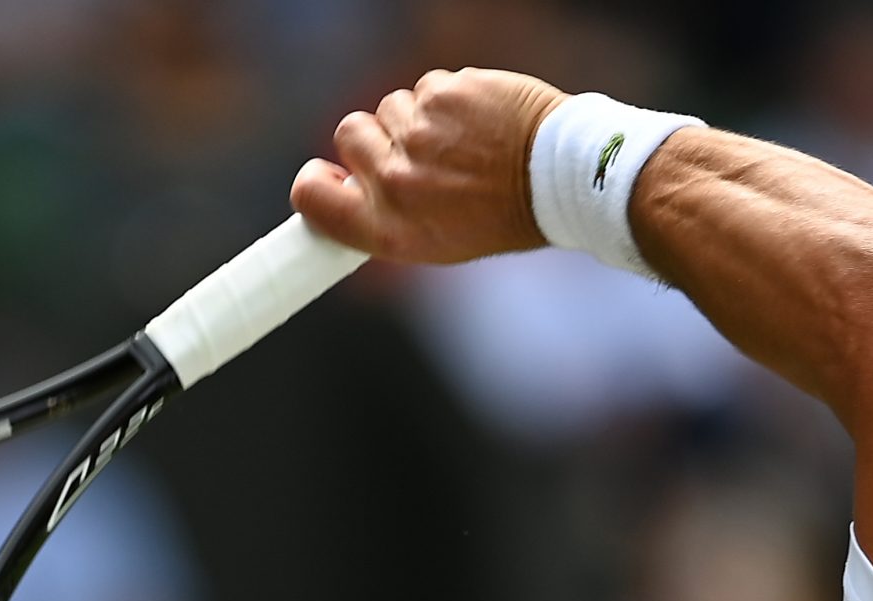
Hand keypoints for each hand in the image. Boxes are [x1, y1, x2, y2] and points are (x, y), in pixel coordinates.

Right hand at [290, 68, 568, 263]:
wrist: (561, 180)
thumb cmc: (500, 217)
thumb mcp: (435, 242)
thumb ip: (384, 216)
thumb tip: (346, 189)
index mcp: (389, 229)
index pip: (311, 197)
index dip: (313, 182)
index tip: (325, 177)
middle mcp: (397, 183)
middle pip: (346, 135)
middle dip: (373, 138)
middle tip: (413, 153)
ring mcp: (420, 134)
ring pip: (390, 106)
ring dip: (416, 118)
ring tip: (460, 141)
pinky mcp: (445, 93)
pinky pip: (426, 87)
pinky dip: (448, 99)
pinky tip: (478, 121)